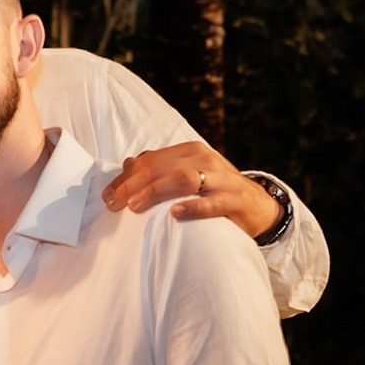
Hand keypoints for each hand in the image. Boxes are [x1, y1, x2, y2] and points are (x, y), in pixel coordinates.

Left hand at [104, 141, 282, 237]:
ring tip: (134, 206)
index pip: (150, 160)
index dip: (125, 177)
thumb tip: (128, 163)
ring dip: (155, 191)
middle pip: (162, 167)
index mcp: (190, 152)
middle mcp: (204, 160)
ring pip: (183, 179)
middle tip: (113, 203)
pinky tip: (175, 213)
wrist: (257, 206)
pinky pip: (211, 202)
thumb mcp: (188, 176)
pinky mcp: (233, 199)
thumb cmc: (214, 192)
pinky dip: (192, 206)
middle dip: (133, 185)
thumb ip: (160, 169)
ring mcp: (220, 178)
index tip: (106, 196)